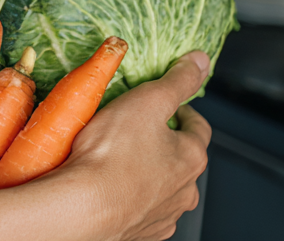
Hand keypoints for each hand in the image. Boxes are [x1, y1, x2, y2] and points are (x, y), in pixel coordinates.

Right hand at [46, 51, 211, 240]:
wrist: (83, 207)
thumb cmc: (111, 154)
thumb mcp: (147, 101)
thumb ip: (177, 80)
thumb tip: (200, 61)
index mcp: (191, 158)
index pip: (198, 127)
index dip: (182, 111)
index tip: (168, 104)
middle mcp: (184, 191)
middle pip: (181, 159)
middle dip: (164, 142)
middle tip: (138, 127)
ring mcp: (163, 215)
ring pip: (163, 186)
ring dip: (149, 171)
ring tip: (119, 156)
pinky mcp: (140, 232)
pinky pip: (142, 209)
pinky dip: (132, 195)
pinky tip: (111, 184)